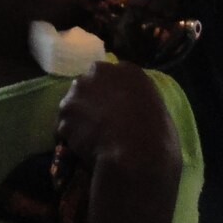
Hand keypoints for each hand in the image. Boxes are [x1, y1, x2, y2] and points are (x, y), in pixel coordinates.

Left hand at [55, 61, 180, 198]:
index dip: (108, 93)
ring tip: (88, 140)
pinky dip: (71, 138)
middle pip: (87, 85)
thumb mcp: (156, 107)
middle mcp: (99, 72)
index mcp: (127, 70)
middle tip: (97, 124)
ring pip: (73, 105)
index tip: (110, 109)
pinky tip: (82, 149)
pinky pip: (65, 127)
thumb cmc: (156, 134)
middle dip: (89, 102)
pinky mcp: (65, 113)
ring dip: (78, 120)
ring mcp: (79, 91)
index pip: (110, 76)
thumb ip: (137, 99)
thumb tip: (130, 107)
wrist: (136, 152)